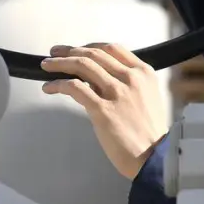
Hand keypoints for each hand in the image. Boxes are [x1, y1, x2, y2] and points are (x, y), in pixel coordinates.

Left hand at [40, 42, 167, 179]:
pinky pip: (74, 88)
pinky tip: (50, 87)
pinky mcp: (102, 109)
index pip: (112, 48)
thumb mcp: (147, 97)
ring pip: (82, 65)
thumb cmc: (150, 133)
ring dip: (60, 63)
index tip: (76, 48)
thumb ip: (127, 84)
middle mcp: (130, 78)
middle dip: (70, 51)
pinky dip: (58, 84)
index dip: (89, 46)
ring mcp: (116, 92)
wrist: (155, 158)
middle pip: (93, 54)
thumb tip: (97, 80)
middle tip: (55, 52)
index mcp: (143, 73)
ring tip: (47, 65)